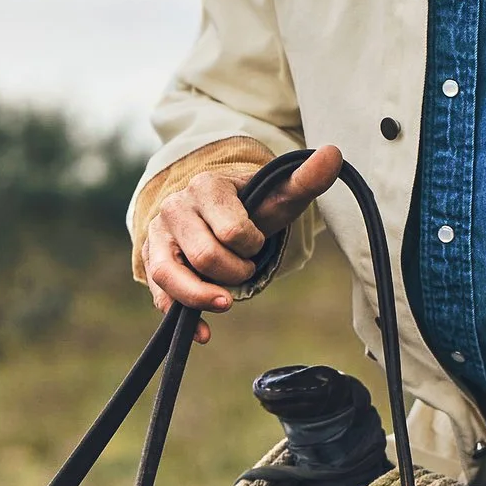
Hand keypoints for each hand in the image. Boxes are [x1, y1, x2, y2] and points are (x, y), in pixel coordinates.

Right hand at [143, 146, 343, 342]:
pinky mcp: (151, 261)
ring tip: (226, 303)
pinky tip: (205, 333)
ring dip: (203, 296)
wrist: (216, 212)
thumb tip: (334, 153)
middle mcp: (175, 207)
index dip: (253, 246)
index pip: (233, 232)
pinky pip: (159, 295)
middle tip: (245, 267)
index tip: (256, 242)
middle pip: (205, 256)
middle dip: (234, 271)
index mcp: (206, 187)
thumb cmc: (251, 207)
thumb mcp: (278, 196)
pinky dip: (183, 317)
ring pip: (169, 275)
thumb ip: (305, 179)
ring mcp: (158, 235)